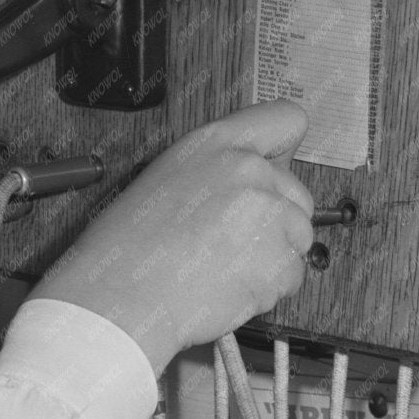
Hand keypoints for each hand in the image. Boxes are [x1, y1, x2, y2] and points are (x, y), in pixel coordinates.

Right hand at [32, 101, 313, 375]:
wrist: (120, 299)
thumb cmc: (127, 248)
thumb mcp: (163, 180)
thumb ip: (215, 171)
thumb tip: (252, 180)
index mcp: (214, 144)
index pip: (286, 119)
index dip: (284, 149)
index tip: (275, 168)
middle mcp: (248, 170)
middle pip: (298, 194)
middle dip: (276, 221)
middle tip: (231, 242)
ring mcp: (269, 215)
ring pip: (298, 239)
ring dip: (272, 259)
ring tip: (222, 268)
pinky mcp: (280, 260)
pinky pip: (292, 276)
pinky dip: (269, 289)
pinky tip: (227, 287)